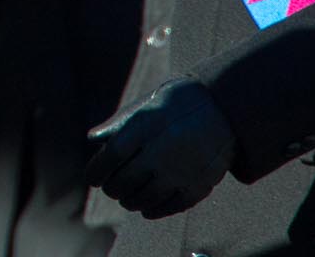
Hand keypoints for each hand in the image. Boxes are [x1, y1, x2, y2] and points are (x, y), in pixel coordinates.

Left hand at [87, 78, 235, 218]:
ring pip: (146, 197)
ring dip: (130, 201)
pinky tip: (147, 209)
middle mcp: (162, 149)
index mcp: (145, 126)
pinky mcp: (201, 183)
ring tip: (126, 198)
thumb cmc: (174, 105)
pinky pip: (173, 205)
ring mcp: (183, 169)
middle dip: (112, 188)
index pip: (111, 156)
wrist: (223, 107)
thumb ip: (117, 124)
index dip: (97, 171)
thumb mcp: (144, 107)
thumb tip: (91, 139)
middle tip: (110, 189)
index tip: (92, 179)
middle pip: (125, 180)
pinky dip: (156, 210)